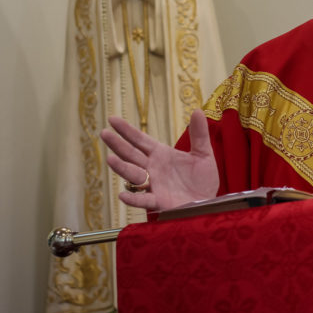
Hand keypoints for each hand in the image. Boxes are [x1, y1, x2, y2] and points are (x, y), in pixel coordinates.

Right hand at [100, 109, 221, 211]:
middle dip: (118, 144)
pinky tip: (122, 195)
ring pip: (134, 175)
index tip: (112, 119)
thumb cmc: (203, 179)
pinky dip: (133, 198)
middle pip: (131, 154)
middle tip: (104, 133)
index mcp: (161, 154)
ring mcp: (153, 185)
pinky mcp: (159, 202)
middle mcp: (153, 168)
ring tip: (110, 159)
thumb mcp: (203, 153)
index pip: (140, 140)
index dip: (127, 130)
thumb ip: (199, 134)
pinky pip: (143, 200)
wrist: (208, 202)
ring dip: (122, 168)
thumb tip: (198, 110)